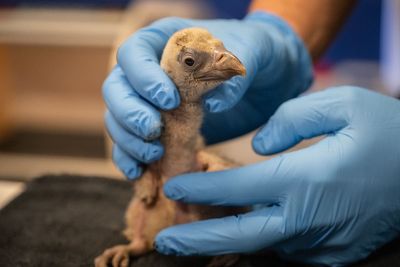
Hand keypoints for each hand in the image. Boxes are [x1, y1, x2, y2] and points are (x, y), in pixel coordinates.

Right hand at [103, 12, 312, 178]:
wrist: (268, 79)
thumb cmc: (257, 55)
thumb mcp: (254, 51)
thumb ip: (234, 70)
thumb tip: (214, 102)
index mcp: (167, 41)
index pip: (135, 52)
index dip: (143, 77)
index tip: (170, 100)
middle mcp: (151, 70)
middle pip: (116, 88)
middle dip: (129, 113)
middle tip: (153, 130)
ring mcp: (151, 102)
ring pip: (117, 118)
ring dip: (128, 140)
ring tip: (154, 153)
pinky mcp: (160, 129)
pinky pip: (130, 144)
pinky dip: (129, 158)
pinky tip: (139, 172)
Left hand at [155, 87, 399, 265]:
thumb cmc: (390, 134)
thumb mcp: (343, 106)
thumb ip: (292, 119)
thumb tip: (259, 147)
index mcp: (308, 180)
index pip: (239, 189)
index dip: (202, 190)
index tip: (174, 187)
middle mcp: (309, 220)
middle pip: (240, 238)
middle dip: (197, 241)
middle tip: (165, 241)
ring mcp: (322, 244)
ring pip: (262, 242)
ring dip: (228, 234)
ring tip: (200, 224)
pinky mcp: (332, 254)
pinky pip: (286, 245)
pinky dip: (262, 234)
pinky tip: (249, 221)